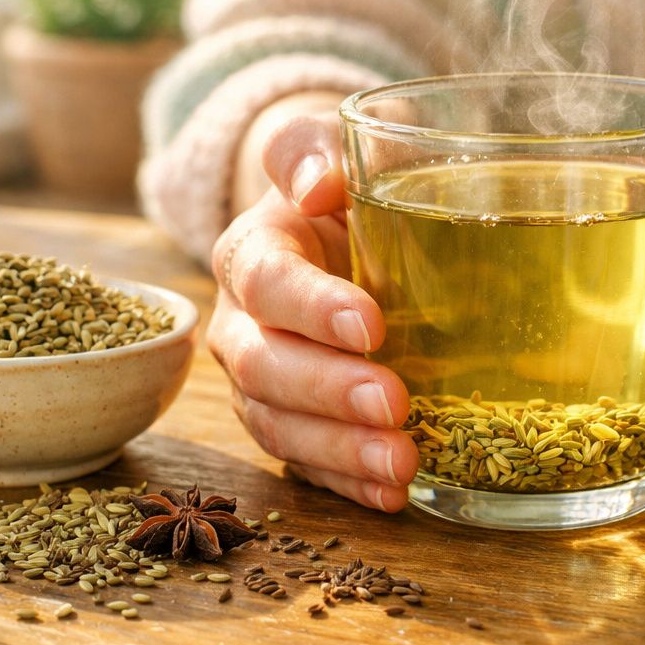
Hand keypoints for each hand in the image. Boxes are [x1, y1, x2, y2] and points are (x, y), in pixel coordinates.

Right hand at [207, 112, 414, 510]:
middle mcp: (241, 324)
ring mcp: (260, 382)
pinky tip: (395, 496)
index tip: (371, 324)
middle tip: (393, 403)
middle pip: (264, 366)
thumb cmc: (336, 186)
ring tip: (402, 464)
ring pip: (279, 425)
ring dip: (340, 450)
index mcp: (250, 253)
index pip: (268, 281)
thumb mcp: (323, 149)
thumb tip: (318, 182)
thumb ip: (311, 151)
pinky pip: (307, 462)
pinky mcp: (288, 424)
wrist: (325, 226)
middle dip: (327, 392)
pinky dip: (348, 483)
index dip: (312, 307)